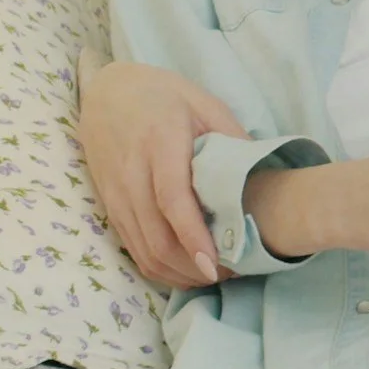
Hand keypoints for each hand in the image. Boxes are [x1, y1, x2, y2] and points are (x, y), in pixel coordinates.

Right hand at [79, 60, 250, 287]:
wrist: (106, 92)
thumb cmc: (162, 95)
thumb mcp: (204, 103)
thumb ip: (232, 137)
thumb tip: (262, 176)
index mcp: (159, 142)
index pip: (172, 199)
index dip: (193, 235)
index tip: (215, 263)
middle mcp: (132, 173)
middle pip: (157, 235)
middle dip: (193, 266)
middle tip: (231, 273)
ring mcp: (116, 193)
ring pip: (143, 249)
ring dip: (178, 273)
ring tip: (214, 276)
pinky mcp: (108, 206)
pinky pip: (132, 247)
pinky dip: (159, 267)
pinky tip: (185, 269)